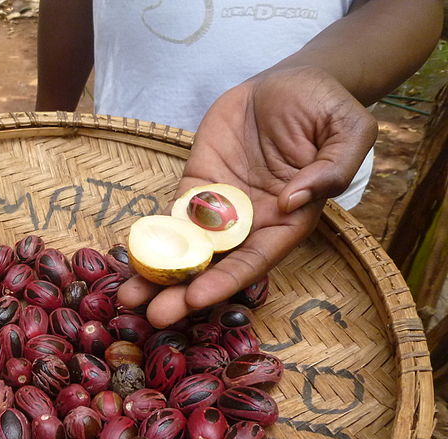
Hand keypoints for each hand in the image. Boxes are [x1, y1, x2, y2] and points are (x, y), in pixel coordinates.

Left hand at [118, 66, 376, 326]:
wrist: (289, 83)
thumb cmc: (326, 109)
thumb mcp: (349, 131)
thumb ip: (332, 168)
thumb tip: (294, 199)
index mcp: (288, 220)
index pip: (255, 260)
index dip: (225, 281)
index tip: (196, 298)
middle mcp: (251, 222)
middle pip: (215, 265)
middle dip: (183, 292)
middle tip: (153, 315)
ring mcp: (220, 206)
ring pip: (186, 247)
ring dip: (158, 273)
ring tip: (129, 296)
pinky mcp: (197, 185)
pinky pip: (172, 215)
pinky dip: (152, 236)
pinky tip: (130, 256)